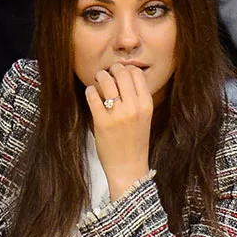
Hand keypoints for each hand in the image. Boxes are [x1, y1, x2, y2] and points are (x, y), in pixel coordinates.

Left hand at [85, 63, 152, 199]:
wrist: (129, 167)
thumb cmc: (135, 142)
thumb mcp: (144, 117)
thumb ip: (137, 98)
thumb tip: (124, 77)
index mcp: (146, 104)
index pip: (136, 73)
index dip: (126, 69)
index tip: (119, 73)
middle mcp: (134, 107)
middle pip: (122, 73)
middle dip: (112, 69)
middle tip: (106, 74)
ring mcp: (118, 114)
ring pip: (106, 81)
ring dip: (100, 77)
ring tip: (97, 80)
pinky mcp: (102, 122)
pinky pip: (93, 96)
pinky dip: (90, 91)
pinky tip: (91, 94)